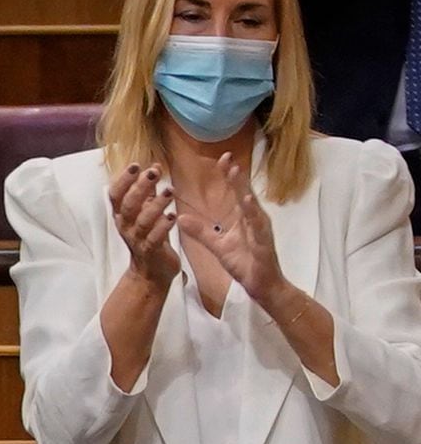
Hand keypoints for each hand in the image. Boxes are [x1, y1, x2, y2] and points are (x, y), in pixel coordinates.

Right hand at [107, 162, 180, 290]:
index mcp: (122, 214)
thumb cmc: (149, 236)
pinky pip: (155, 238)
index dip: (123, 180)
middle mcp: (126, 226)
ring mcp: (137, 239)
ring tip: (169, 191)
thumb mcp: (146, 210)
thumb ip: (149, 190)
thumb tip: (155, 165)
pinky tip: (173, 217)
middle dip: (140, 187)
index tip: (135, 165)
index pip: (116, 195)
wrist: (151, 271)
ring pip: (142, 221)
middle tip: (153, 173)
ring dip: (156, 205)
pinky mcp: (150, 251)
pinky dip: (163, 227)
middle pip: (128, 205)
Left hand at [175, 154, 286, 307]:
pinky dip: (253, 214)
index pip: (235, 192)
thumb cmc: (243, 262)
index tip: (221, 159)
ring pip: (253, 206)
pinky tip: (247, 202)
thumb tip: (180, 217)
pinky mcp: (264, 243)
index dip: (229, 176)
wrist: (261, 285)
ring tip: (236, 173)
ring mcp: (261, 230)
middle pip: (245, 193)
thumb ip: (200, 231)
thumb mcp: (217, 246)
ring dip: (244, 189)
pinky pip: (258, 226)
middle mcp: (254, 219)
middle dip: (237, 176)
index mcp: (243, 218)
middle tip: (228, 158)